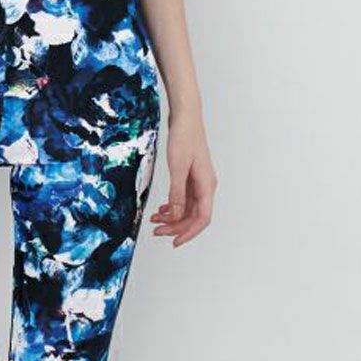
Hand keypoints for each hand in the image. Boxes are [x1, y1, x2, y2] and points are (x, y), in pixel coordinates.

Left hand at [150, 110, 216, 245]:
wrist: (186, 117)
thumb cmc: (184, 138)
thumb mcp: (177, 168)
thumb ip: (177, 194)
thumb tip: (176, 216)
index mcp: (206, 186)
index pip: (202, 218)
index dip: (189, 233)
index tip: (174, 242)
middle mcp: (205, 187)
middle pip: (193, 217)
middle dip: (175, 227)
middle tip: (156, 231)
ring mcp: (198, 183)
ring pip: (186, 209)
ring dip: (172, 218)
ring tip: (154, 221)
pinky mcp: (190, 178)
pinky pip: (183, 199)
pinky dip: (172, 207)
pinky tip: (161, 210)